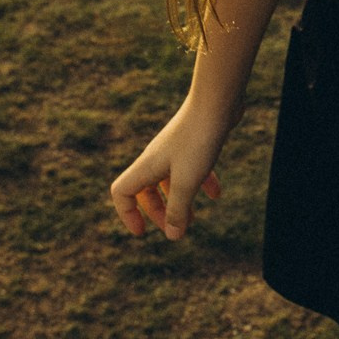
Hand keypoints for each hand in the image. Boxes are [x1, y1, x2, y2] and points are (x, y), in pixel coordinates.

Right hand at [109, 99, 230, 239]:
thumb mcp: (187, 181)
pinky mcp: (193, 144)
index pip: (121, 193)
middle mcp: (156, 158)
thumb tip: (172, 236)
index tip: (142, 232)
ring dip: (179, 201)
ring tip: (194, 219)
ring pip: (168, 181)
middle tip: (176, 229)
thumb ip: (178, 209)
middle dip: (158, 212)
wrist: (217, 102)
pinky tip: (217, 194)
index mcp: (146, 166)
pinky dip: (200, 183)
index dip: (127, 214)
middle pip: (145, 190)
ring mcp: (175, 150)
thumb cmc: (198, 140)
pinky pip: (190, 169)